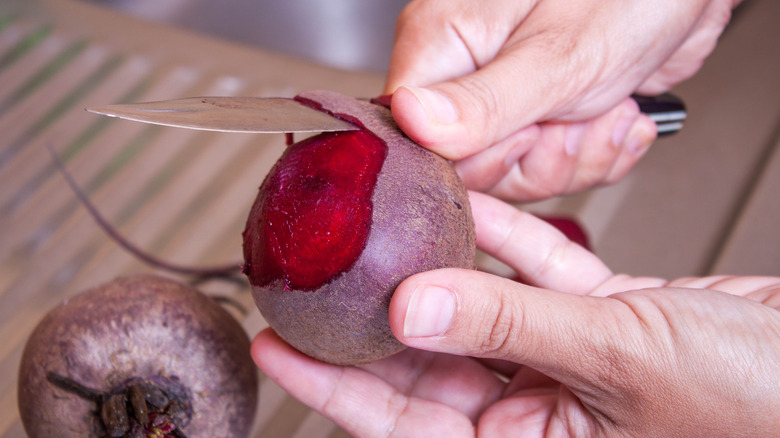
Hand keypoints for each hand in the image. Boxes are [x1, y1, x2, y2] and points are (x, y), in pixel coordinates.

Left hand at [252, 192, 779, 436]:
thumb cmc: (760, 403)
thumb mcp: (616, 359)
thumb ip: (508, 326)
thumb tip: (413, 307)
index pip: (406, 422)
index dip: (336, 388)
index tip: (283, 345)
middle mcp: (544, 411)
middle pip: (432, 362)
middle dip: (374, 320)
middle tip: (316, 282)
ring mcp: (571, 362)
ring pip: (484, 311)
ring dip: (441, 268)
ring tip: (384, 233)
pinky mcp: (604, 319)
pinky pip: (539, 277)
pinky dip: (509, 241)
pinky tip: (472, 208)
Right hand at [384, 0, 739, 200]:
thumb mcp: (558, 55)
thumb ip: (484, 101)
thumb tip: (414, 122)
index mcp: (442, 41)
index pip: (416, 136)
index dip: (473, 157)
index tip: (524, 133)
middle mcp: (462, 74)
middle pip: (467, 168)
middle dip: (537, 158)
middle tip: (572, 115)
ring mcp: (499, 100)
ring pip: (513, 175)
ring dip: (574, 156)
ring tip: (606, 106)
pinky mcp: (534, 118)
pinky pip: (547, 170)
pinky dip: (592, 155)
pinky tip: (615, 115)